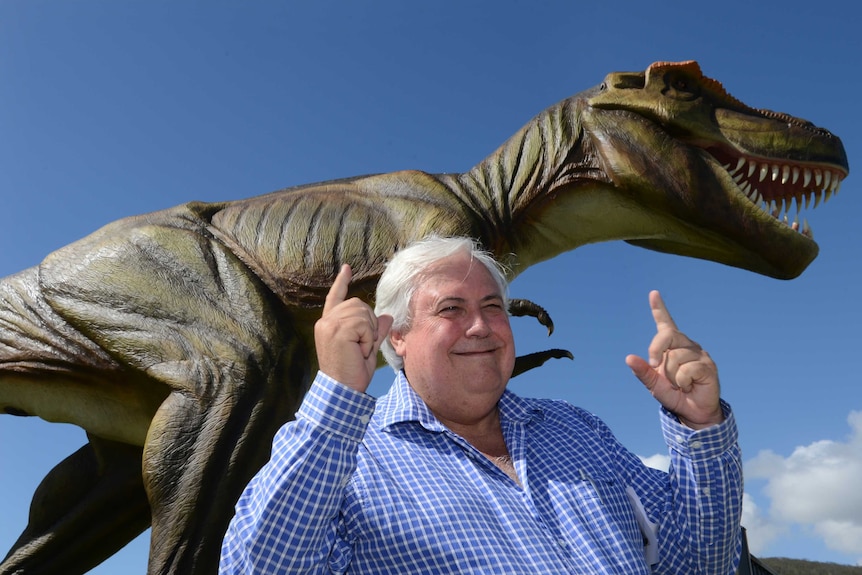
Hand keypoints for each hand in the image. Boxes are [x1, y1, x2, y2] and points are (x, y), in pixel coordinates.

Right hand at [313, 264, 392, 391]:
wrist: (342, 390)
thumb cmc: (352, 373)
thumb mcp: (367, 349)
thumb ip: (375, 331)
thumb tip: (387, 316)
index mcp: (329, 324)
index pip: (335, 297)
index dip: (342, 282)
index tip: (347, 268)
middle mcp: (326, 321)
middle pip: (359, 304)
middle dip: (369, 323)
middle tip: (362, 346)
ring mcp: (329, 324)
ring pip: (363, 312)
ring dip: (369, 332)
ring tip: (359, 350)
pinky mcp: (336, 329)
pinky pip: (364, 323)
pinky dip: (368, 338)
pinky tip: (359, 352)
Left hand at [625, 290, 723, 428]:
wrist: (692, 412)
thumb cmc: (673, 394)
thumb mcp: (654, 384)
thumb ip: (643, 371)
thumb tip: (629, 358)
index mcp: (671, 346)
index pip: (665, 323)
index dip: (659, 308)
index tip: (653, 293)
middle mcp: (686, 345)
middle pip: (667, 335)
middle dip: (656, 350)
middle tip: (655, 365)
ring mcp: (698, 354)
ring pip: (675, 358)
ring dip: (672, 376)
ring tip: (680, 384)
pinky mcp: (708, 365)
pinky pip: (687, 370)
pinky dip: (683, 382)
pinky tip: (689, 386)